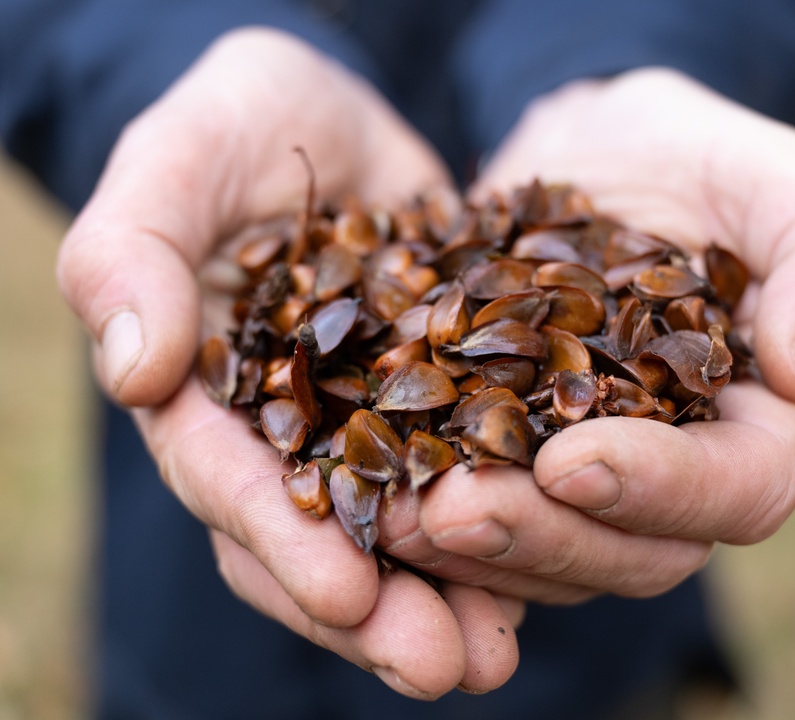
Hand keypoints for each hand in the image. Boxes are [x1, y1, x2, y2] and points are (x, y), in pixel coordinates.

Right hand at [56, 27, 519, 697]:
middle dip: (373, 610)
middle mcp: (285, 432)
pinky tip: (542, 584)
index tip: (346, 593)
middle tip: (442, 668)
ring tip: (494, 657)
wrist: (337, 116)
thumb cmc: (243, 120)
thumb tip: (135, 369)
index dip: (282, 540)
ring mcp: (364, 426)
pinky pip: (463, 481)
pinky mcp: (439, 405)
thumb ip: (136, 248)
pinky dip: (499, 535)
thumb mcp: (181, 157)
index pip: (230, 482)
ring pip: (395, 533)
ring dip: (444, 599)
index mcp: (209, 393)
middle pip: (316, 537)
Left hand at [395, 69, 794, 595]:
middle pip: (633, 550)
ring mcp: (591, 478)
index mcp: (764, 425)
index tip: (571, 462)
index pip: (737, 491)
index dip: (660, 491)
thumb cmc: (692, 158)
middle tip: (450, 512)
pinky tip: (372, 498)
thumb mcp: (772, 180)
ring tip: (396, 512)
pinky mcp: (514, 463)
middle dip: (542, 536)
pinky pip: (480, 515)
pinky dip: (428, 517)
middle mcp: (682, 474)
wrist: (588, 161)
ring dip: (473, 549)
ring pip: (548, 553)